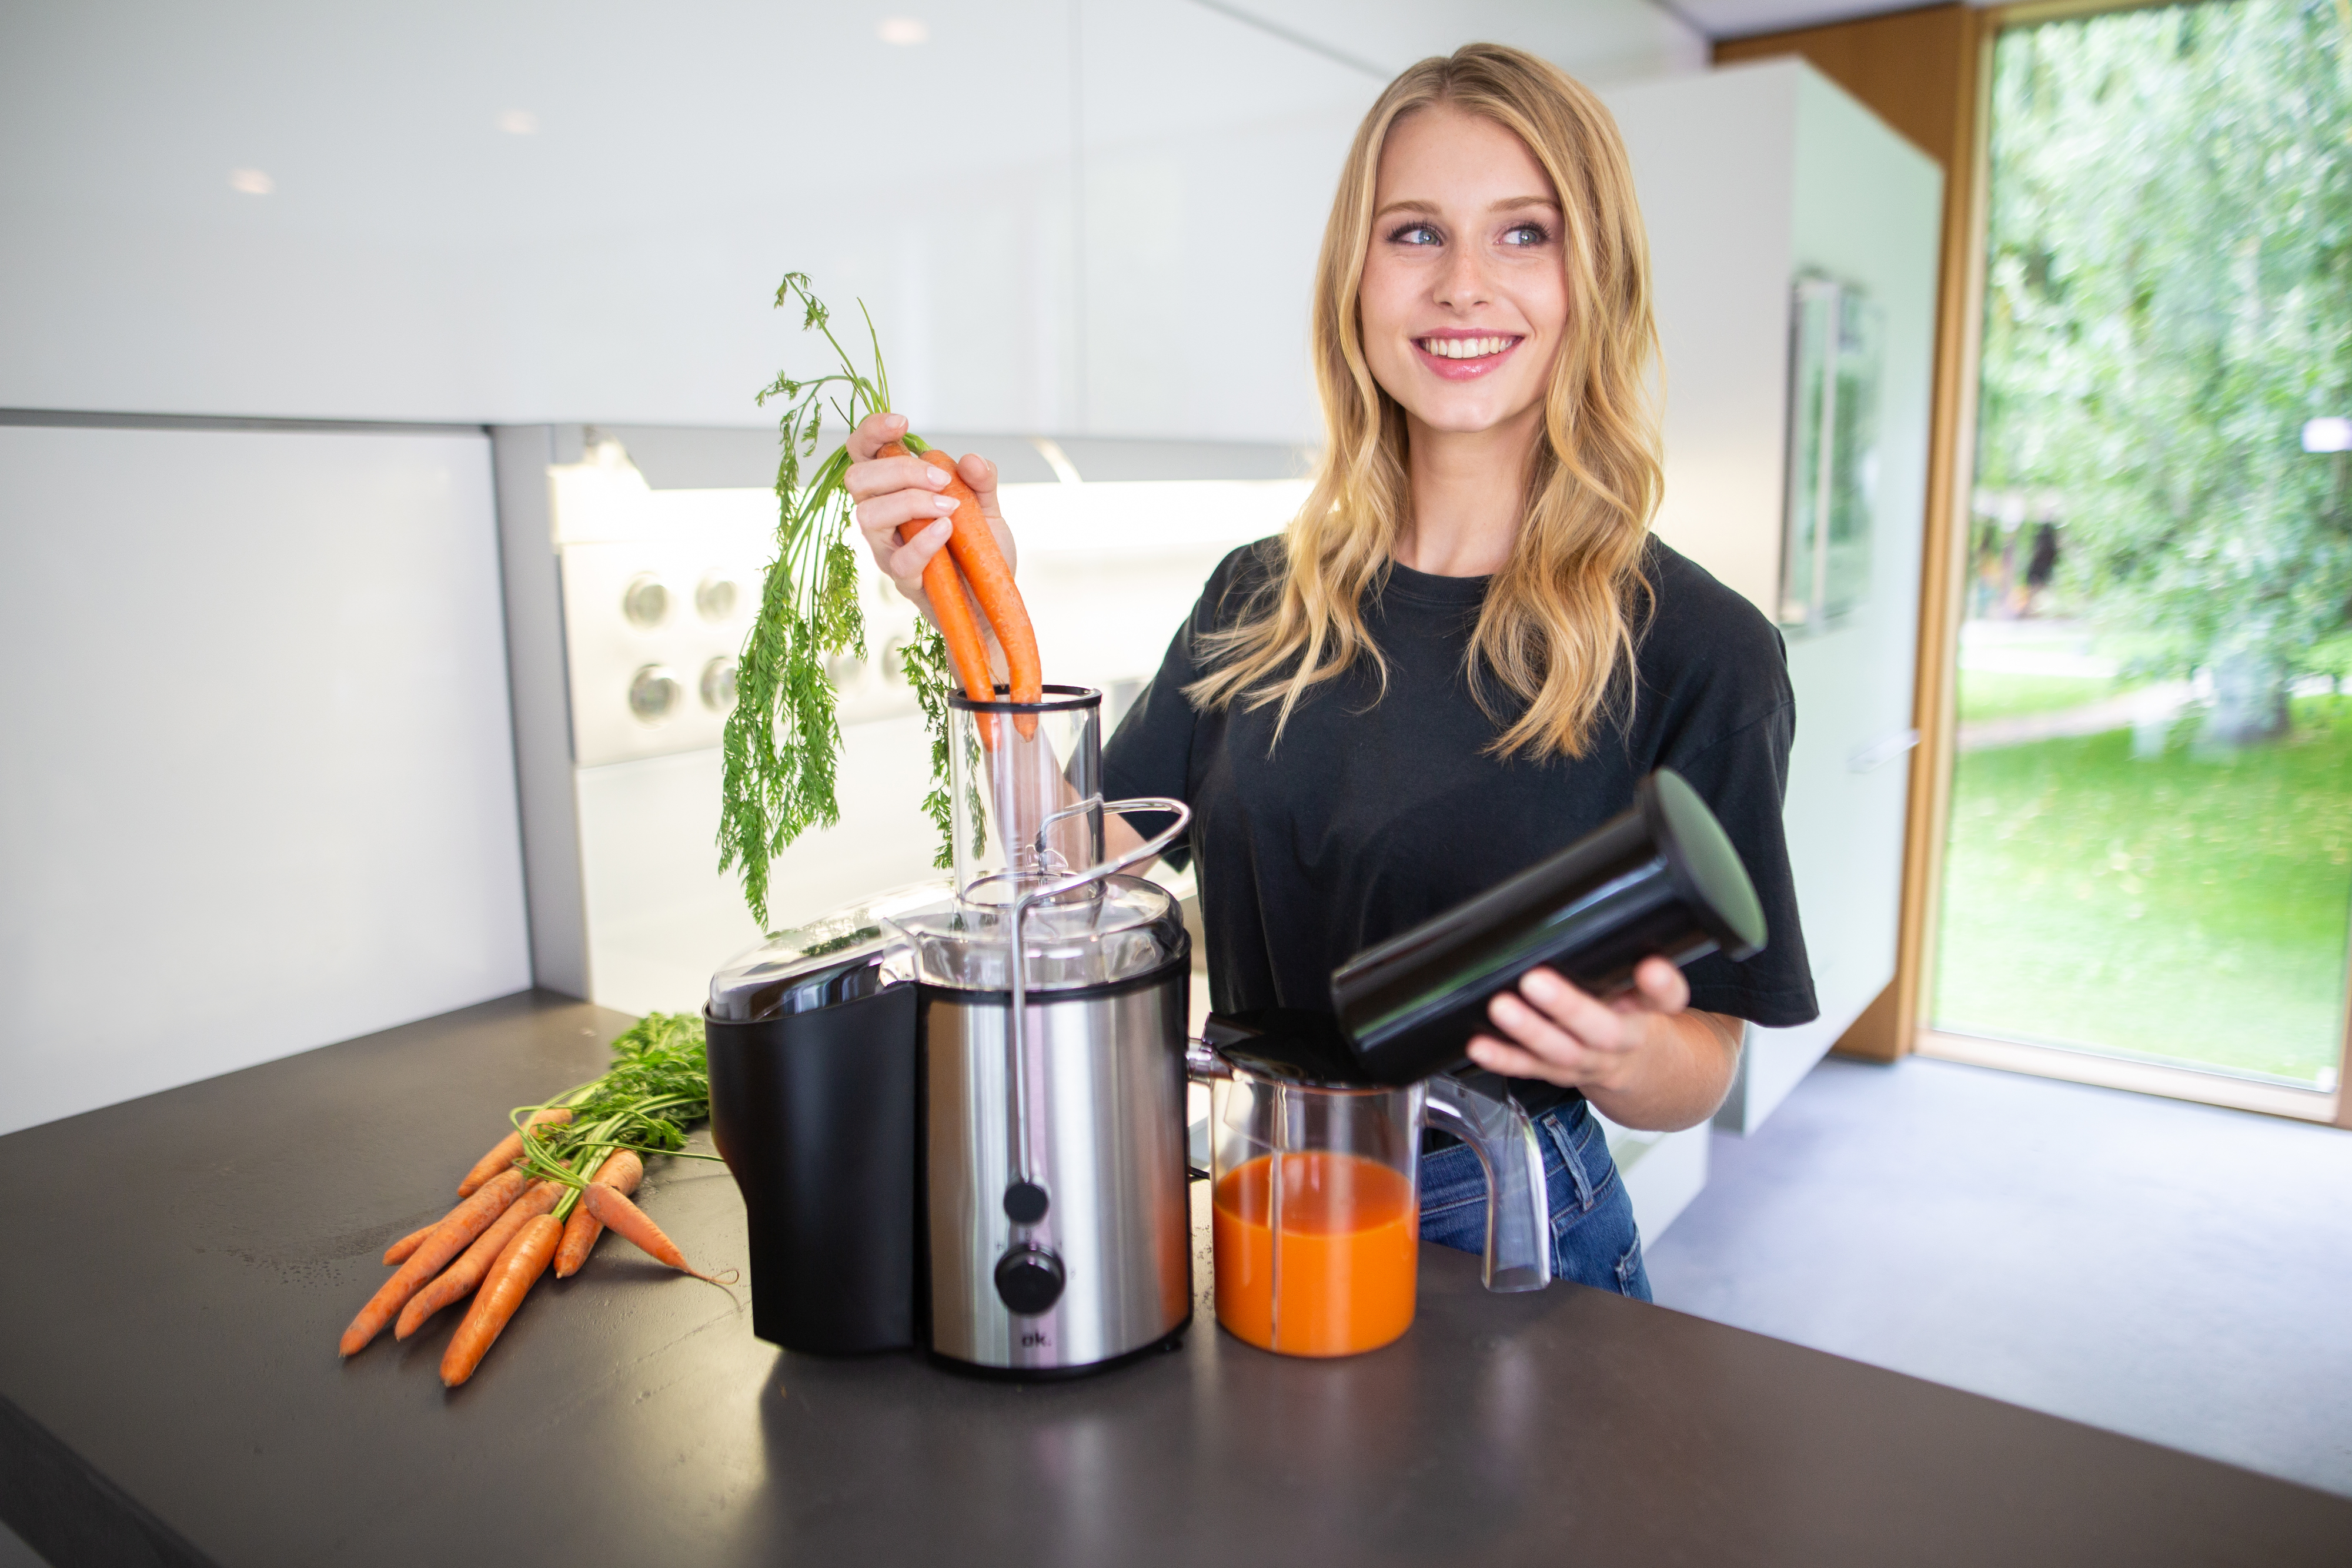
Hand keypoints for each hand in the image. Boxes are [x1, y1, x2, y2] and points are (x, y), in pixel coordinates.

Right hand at [842, 411, 1017, 624]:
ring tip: (950, 507)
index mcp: (893, 491)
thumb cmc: (978, 552)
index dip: (871, 432)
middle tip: (941, 479)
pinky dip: (923, 539)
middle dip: (899, 470)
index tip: (901, 422)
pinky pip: (899, 559)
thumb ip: (982, 480)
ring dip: (910, 501)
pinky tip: (947, 529)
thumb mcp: (987, 507)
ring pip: (868, 516)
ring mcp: (887, 550)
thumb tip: (970, 460)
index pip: (863, 454)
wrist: (992, 602)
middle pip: (858, 479)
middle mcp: (881, 519)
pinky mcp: (904, 581)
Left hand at [1464, 957, 1697, 1094]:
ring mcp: (1589, 1061)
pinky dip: (1503, 1058)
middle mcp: (1621, 1038)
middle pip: (1603, 1029)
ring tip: (1502, 1007)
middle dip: (1569, 1007)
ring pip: (1562, 1052)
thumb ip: (1621, 951)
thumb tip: (1588, 899)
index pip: (1666, 997)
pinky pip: (1530, 1068)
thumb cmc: (1630, 1011)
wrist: (1640, 1068)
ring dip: (1529, 1031)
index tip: (1651, 968)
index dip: (1662, 984)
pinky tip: (1481, 1045)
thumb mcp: (1640, 985)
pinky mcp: (1559, 1073)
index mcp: (1647, 1010)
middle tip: (1537, 981)